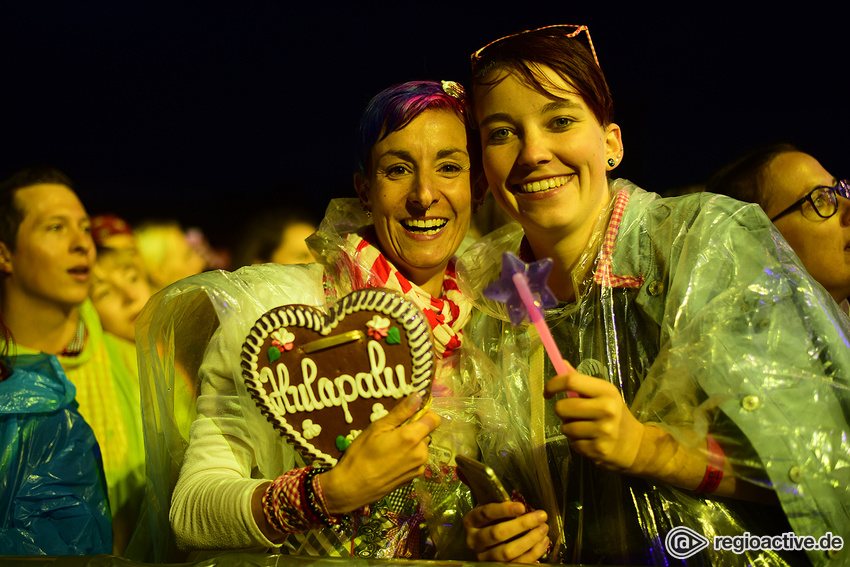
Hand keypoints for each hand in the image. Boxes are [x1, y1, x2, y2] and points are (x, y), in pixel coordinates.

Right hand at [320, 393, 439, 512]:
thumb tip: (419, 395)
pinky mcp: (414, 478)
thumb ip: (401, 411)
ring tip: (388, 449)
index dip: (424, 413)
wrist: (352, 488)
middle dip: (413, 430)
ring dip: (410, 444)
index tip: (409, 415)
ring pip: (421, 447)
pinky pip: (416, 460)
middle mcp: (422, 453)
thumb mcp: (377, 428)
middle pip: (426, 433)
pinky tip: (390, 462)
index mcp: (413, 437)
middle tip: (390, 434)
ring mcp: (419, 467)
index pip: (434, 419)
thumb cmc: (361, 454)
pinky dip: (407, 457)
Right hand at [463, 501, 549, 562]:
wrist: (484, 541)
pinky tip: (543, 542)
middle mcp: (474, 540)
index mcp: (471, 522)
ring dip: (530, 540)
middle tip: (541, 516)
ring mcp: (485, 557)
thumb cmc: (491, 521)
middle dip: (522, 524)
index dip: (504, 510)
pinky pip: (517, 563)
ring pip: (508, 552)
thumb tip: (523, 509)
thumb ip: (502, 509)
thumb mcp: (491, 511)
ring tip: (544, 529)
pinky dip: (533, 552)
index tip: (522, 507)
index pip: (486, 514)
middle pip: (498, 533)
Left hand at [544, 370, 643, 472]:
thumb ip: (580, 380)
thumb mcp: (602, 394)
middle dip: (561, 411)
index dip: (553, 384)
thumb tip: (561, 363)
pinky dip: (577, 442)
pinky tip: (590, 439)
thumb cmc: (613, 414)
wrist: (634, 444)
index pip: (572, 381)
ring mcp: (604, 431)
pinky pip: (573, 443)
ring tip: (584, 428)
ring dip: (569, 428)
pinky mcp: (599, 449)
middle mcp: (607, 409)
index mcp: (607, 391)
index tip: (547, 392)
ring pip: (565, 427)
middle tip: (572, 414)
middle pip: (562, 407)